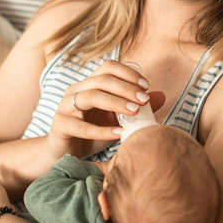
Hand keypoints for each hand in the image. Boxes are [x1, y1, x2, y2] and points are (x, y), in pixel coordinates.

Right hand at [48, 60, 164, 160]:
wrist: (66, 154)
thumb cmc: (92, 134)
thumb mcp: (116, 120)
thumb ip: (136, 107)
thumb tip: (162, 95)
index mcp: (88, 84)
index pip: (108, 67)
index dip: (128, 73)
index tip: (146, 86)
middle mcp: (75, 91)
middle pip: (101, 80)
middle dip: (125, 88)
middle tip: (143, 99)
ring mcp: (65, 107)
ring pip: (91, 96)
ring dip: (115, 102)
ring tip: (134, 111)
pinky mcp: (60, 125)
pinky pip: (82, 127)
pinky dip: (103, 130)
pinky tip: (120, 134)